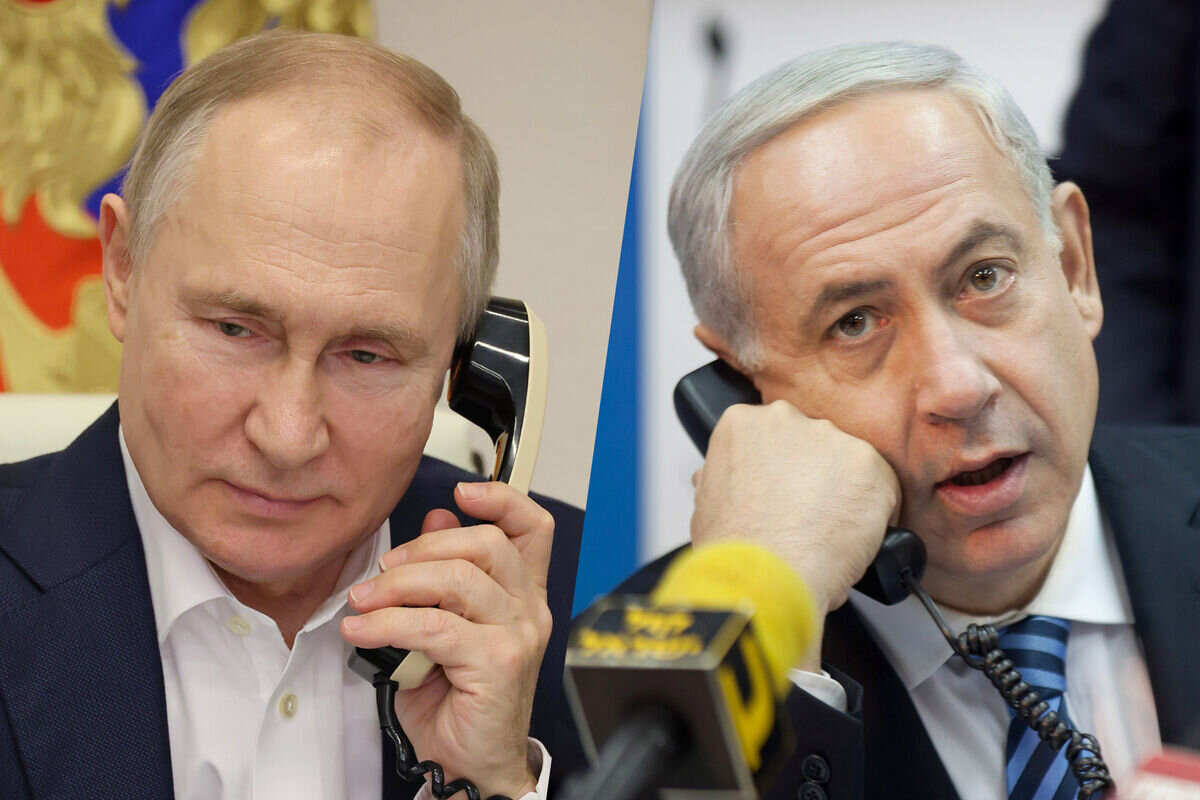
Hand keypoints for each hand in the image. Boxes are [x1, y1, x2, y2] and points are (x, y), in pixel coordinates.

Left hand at [341, 482, 554, 797]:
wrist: (469, 764)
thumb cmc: (457, 700)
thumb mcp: (445, 624)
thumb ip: (443, 574)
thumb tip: (436, 515)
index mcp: (523, 593)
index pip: (532, 528)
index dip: (501, 499)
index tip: (460, 491)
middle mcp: (529, 608)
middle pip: (487, 543)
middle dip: (424, 546)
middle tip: (383, 569)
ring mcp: (519, 635)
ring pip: (458, 580)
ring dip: (397, 585)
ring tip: (363, 600)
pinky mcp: (498, 663)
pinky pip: (435, 627)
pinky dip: (389, 623)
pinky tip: (363, 631)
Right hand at [691, 401, 899, 665]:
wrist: (764, 577)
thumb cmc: (733, 550)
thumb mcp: (707, 505)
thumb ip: (727, 480)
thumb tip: (732, 484)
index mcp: (741, 425)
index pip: (772, 439)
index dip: (780, 473)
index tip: (783, 496)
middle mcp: (785, 419)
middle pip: (811, 445)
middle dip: (814, 477)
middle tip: (807, 517)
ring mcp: (828, 438)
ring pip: (847, 464)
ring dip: (845, 493)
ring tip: (827, 534)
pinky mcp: (867, 463)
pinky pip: (881, 487)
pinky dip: (875, 515)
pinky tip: (851, 539)